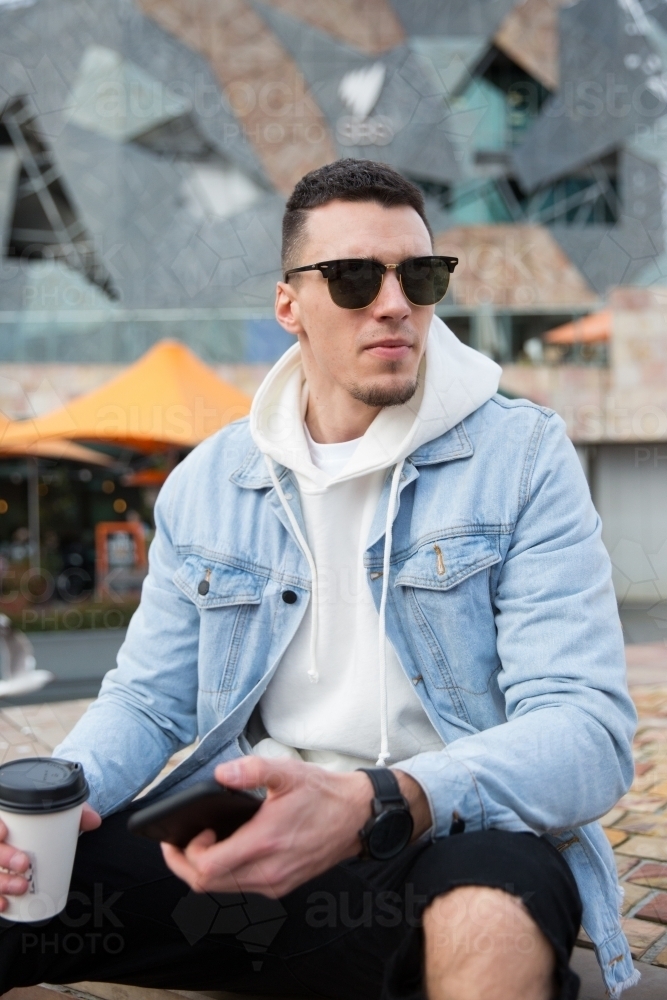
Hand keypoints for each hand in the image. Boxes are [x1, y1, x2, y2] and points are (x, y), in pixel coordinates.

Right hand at [0, 801, 100, 913]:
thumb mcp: (59, 815)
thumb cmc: (45, 824)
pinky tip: (5, 905)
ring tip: (22, 887)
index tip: (5, 833)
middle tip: (24, 863)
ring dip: (2, 883)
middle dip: (3, 858)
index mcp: (5, 819)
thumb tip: (95, 821)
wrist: (38, 838)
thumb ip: (77, 814)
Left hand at [161, 758, 432, 897]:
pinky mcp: (280, 886)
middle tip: (180, 840)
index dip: (186, 853)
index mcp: (265, 845)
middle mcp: (267, 873)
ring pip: (221, 890)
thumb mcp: (289, 772)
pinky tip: (226, 849)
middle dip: (185, 864)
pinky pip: (239, 888)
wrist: (358, 818)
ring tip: (202, 842)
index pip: (206, 868)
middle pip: (206, 885)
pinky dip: (224, 873)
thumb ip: (253, 770)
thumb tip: (221, 774)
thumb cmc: (324, 795)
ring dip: (204, 870)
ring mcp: (274, 884)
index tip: (189, 830)